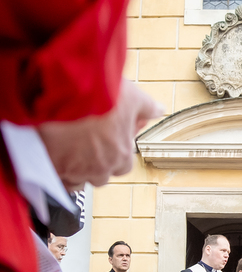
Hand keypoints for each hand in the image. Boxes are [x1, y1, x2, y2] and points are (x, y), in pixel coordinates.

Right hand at [38, 79, 162, 188]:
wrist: (65, 92)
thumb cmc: (100, 95)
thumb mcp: (132, 97)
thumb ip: (147, 108)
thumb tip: (159, 110)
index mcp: (121, 155)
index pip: (124, 164)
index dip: (117, 151)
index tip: (110, 139)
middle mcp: (99, 168)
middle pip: (101, 174)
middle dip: (97, 161)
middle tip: (89, 141)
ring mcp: (74, 170)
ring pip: (77, 179)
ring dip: (77, 168)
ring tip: (71, 147)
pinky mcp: (52, 167)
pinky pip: (56, 178)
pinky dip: (59, 170)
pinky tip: (57, 154)